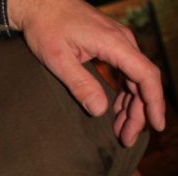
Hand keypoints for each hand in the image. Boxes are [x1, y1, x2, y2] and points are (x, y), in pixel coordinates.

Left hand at [9, 0, 164, 145]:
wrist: (41, 4)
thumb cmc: (47, 29)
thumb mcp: (58, 60)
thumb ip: (80, 84)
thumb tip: (100, 111)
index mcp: (114, 44)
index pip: (145, 75)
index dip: (153, 102)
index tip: (156, 124)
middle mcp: (123, 42)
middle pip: (142, 81)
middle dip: (139, 113)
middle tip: (128, 139)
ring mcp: (118, 43)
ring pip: (135, 78)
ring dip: (132, 106)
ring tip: (122, 132)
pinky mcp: (110, 46)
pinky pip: (126, 72)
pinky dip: (125, 93)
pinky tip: (119, 111)